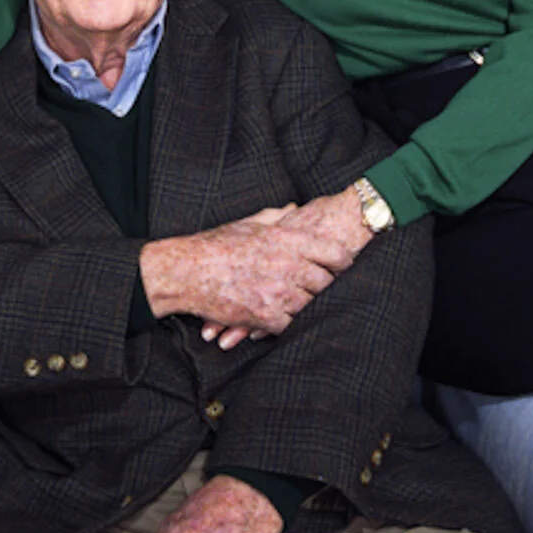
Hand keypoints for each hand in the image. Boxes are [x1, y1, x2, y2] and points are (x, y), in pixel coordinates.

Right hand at [139, 206, 353, 335]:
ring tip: (305, 303)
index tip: (344, 266)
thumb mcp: (249, 223)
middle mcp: (287, 265)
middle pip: (326, 282)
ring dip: (308, 305)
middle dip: (326, 286)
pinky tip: (285, 317)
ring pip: (311, 304)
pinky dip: (290, 322)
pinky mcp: (266, 316)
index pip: (332, 252)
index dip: (343, 261)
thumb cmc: (216, 244)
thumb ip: (277, 216)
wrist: (187, 271)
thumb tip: (294, 208)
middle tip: (325, 289)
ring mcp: (278, 293)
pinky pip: (292, 324)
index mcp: (285, 239)